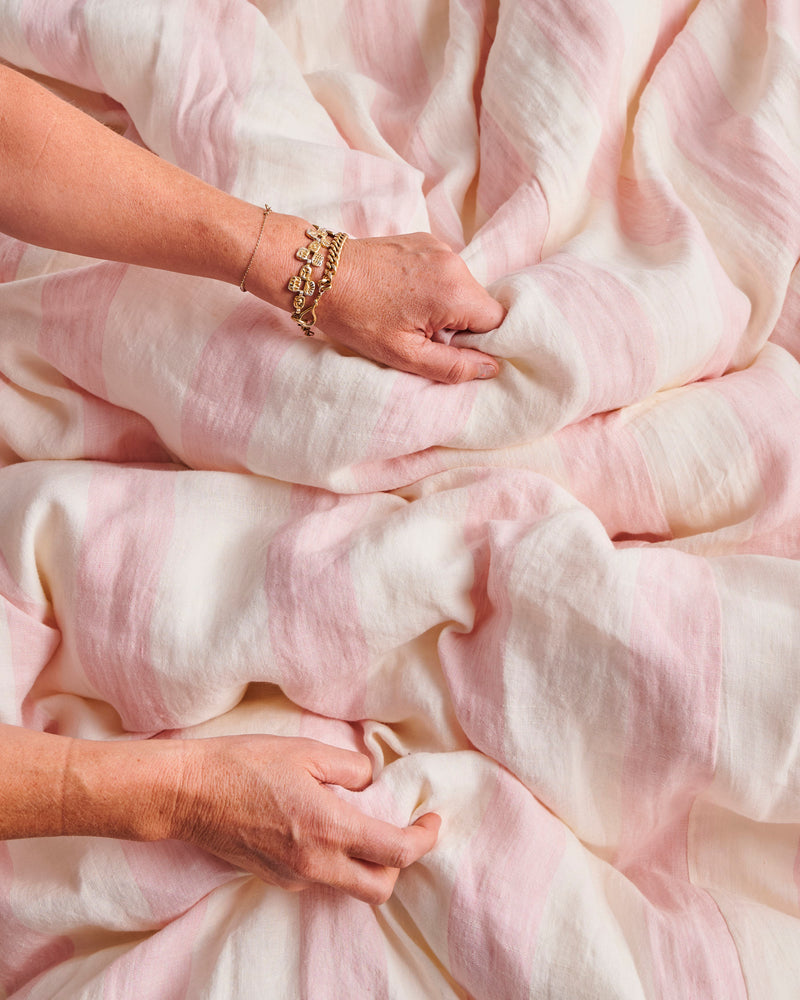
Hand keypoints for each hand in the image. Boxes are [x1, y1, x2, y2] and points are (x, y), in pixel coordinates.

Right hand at [172, 734, 439, 903]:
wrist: (189, 793)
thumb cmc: (244, 764)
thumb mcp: (306, 750)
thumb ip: (351, 768)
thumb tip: (371, 782)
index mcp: (328, 829)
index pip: (397, 852)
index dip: (424, 838)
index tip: (432, 819)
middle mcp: (315, 863)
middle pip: (379, 887)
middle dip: (401, 864)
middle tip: (405, 830)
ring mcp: (293, 876)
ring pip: (349, 886)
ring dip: (367, 863)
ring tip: (365, 823)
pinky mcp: (275, 878)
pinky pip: (320, 877)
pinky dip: (336, 860)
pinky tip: (324, 827)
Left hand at [318, 232, 503, 382]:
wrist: (319, 274)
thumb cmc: (356, 317)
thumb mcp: (404, 355)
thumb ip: (452, 365)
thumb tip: (490, 369)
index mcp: (454, 291)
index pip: (497, 322)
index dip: (479, 342)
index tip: (448, 348)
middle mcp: (453, 262)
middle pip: (480, 305)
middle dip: (460, 325)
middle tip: (420, 334)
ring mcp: (439, 247)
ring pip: (463, 289)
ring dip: (445, 307)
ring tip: (407, 314)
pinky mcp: (425, 241)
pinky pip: (445, 272)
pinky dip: (433, 288)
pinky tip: (402, 296)